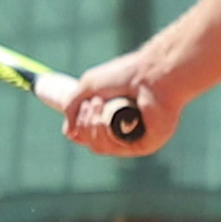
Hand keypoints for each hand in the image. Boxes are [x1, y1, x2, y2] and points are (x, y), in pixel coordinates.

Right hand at [62, 52, 181, 158]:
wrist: (152, 74)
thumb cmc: (125, 74)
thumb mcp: (89, 85)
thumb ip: (72, 106)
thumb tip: (68, 133)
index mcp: (114, 119)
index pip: (89, 134)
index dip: (79, 126)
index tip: (81, 109)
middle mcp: (125, 132)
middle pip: (91, 142)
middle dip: (85, 123)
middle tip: (94, 102)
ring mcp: (135, 140)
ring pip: (100, 146)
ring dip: (93, 125)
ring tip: (99, 103)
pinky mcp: (144, 145)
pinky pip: (115, 148)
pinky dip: (105, 132)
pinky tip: (107, 116)